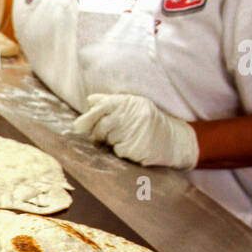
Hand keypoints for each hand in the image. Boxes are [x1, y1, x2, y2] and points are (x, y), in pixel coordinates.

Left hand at [72, 93, 199, 168]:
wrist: (174, 140)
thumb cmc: (149, 122)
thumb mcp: (134, 106)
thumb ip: (111, 102)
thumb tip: (90, 100)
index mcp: (131, 102)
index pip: (105, 106)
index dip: (90, 116)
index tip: (77, 126)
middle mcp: (133, 115)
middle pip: (102, 125)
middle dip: (98, 132)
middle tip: (102, 137)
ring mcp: (135, 132)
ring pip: (109, 139)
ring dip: (112, 141)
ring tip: (127, 138)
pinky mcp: (136, 148)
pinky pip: (118, 151)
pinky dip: (121, 151)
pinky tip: (133, 147)